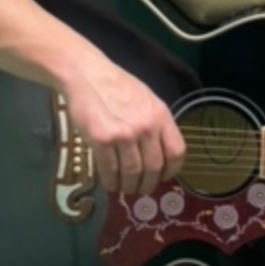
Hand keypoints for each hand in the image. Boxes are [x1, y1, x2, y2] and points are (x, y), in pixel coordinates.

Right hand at [66, 61, 184, 196]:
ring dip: (128, 186)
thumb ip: (156, 124)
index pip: (176, 152)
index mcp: (161, 116)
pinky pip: (109, 170)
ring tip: (124, 187)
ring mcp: (124, 135)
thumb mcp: (147, 100)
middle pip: (154, 168)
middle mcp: (146, 127)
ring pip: (132, 173)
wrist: (88, 76)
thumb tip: (161, 154)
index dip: (171, 171)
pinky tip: (110, 183)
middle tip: (141, 189)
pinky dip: (111, 182)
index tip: (163, 177)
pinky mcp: (101, 140)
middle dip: (148, 184)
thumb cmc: (118, 87)